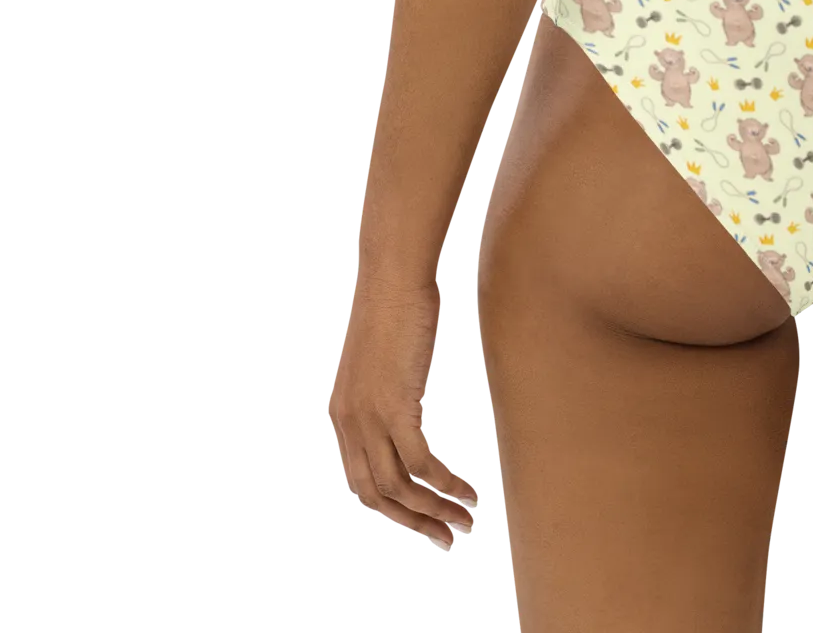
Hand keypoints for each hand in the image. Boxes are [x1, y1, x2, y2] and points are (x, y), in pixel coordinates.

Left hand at [330, 279, 483, 549]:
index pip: (363, 482)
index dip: (395, 509)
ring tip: (468, 519)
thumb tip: (406, 407)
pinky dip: (446, 484)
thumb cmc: (396, 303)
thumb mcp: (383, 358)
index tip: (426, 520)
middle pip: (378, 496)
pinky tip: (469, 488)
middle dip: (416, 523)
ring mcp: (369, 417)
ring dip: (437, 509)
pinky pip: (422, 464)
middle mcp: (349, 423)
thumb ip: (385, 390)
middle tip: (449, 538)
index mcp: (342, 415)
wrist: (395, 274)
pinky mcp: (396, 407)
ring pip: (402, 487)